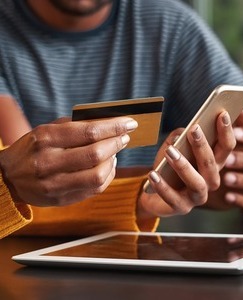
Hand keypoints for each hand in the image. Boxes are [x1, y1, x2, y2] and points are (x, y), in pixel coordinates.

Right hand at [0, 117, 137, 206]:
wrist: (8, 178)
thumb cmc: (33, 149)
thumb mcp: (46, 131)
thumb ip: (75, 126)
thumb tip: (108, 123)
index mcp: (45, 139)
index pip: (89, 131)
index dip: (114, 127)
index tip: (130, 123)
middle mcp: (48, 162)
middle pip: (95, 154)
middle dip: (116, 143)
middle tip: (125, 137)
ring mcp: (54, 184)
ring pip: (98, 175)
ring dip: (113, 161)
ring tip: (115, 151)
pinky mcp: (61, 199)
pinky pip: (95, 189)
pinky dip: (108, 176)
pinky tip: (108, 166)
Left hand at [138, 111, 235, 217]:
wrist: (153, 191)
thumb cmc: (167, 166)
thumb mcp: (173, 147)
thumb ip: (180, 136)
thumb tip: (183, 132)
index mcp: (213, 163)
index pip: (226, 147)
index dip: (226, 131)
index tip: (222, 114)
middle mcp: (210, 180)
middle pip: (212, 164)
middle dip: (203, 146)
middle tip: (194, 129)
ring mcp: (197, 196)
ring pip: (196, 182)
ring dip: (184, 166)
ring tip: (171, 151)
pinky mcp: (181, 207)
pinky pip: (172, 198)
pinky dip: (162, 186)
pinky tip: (153, 174)